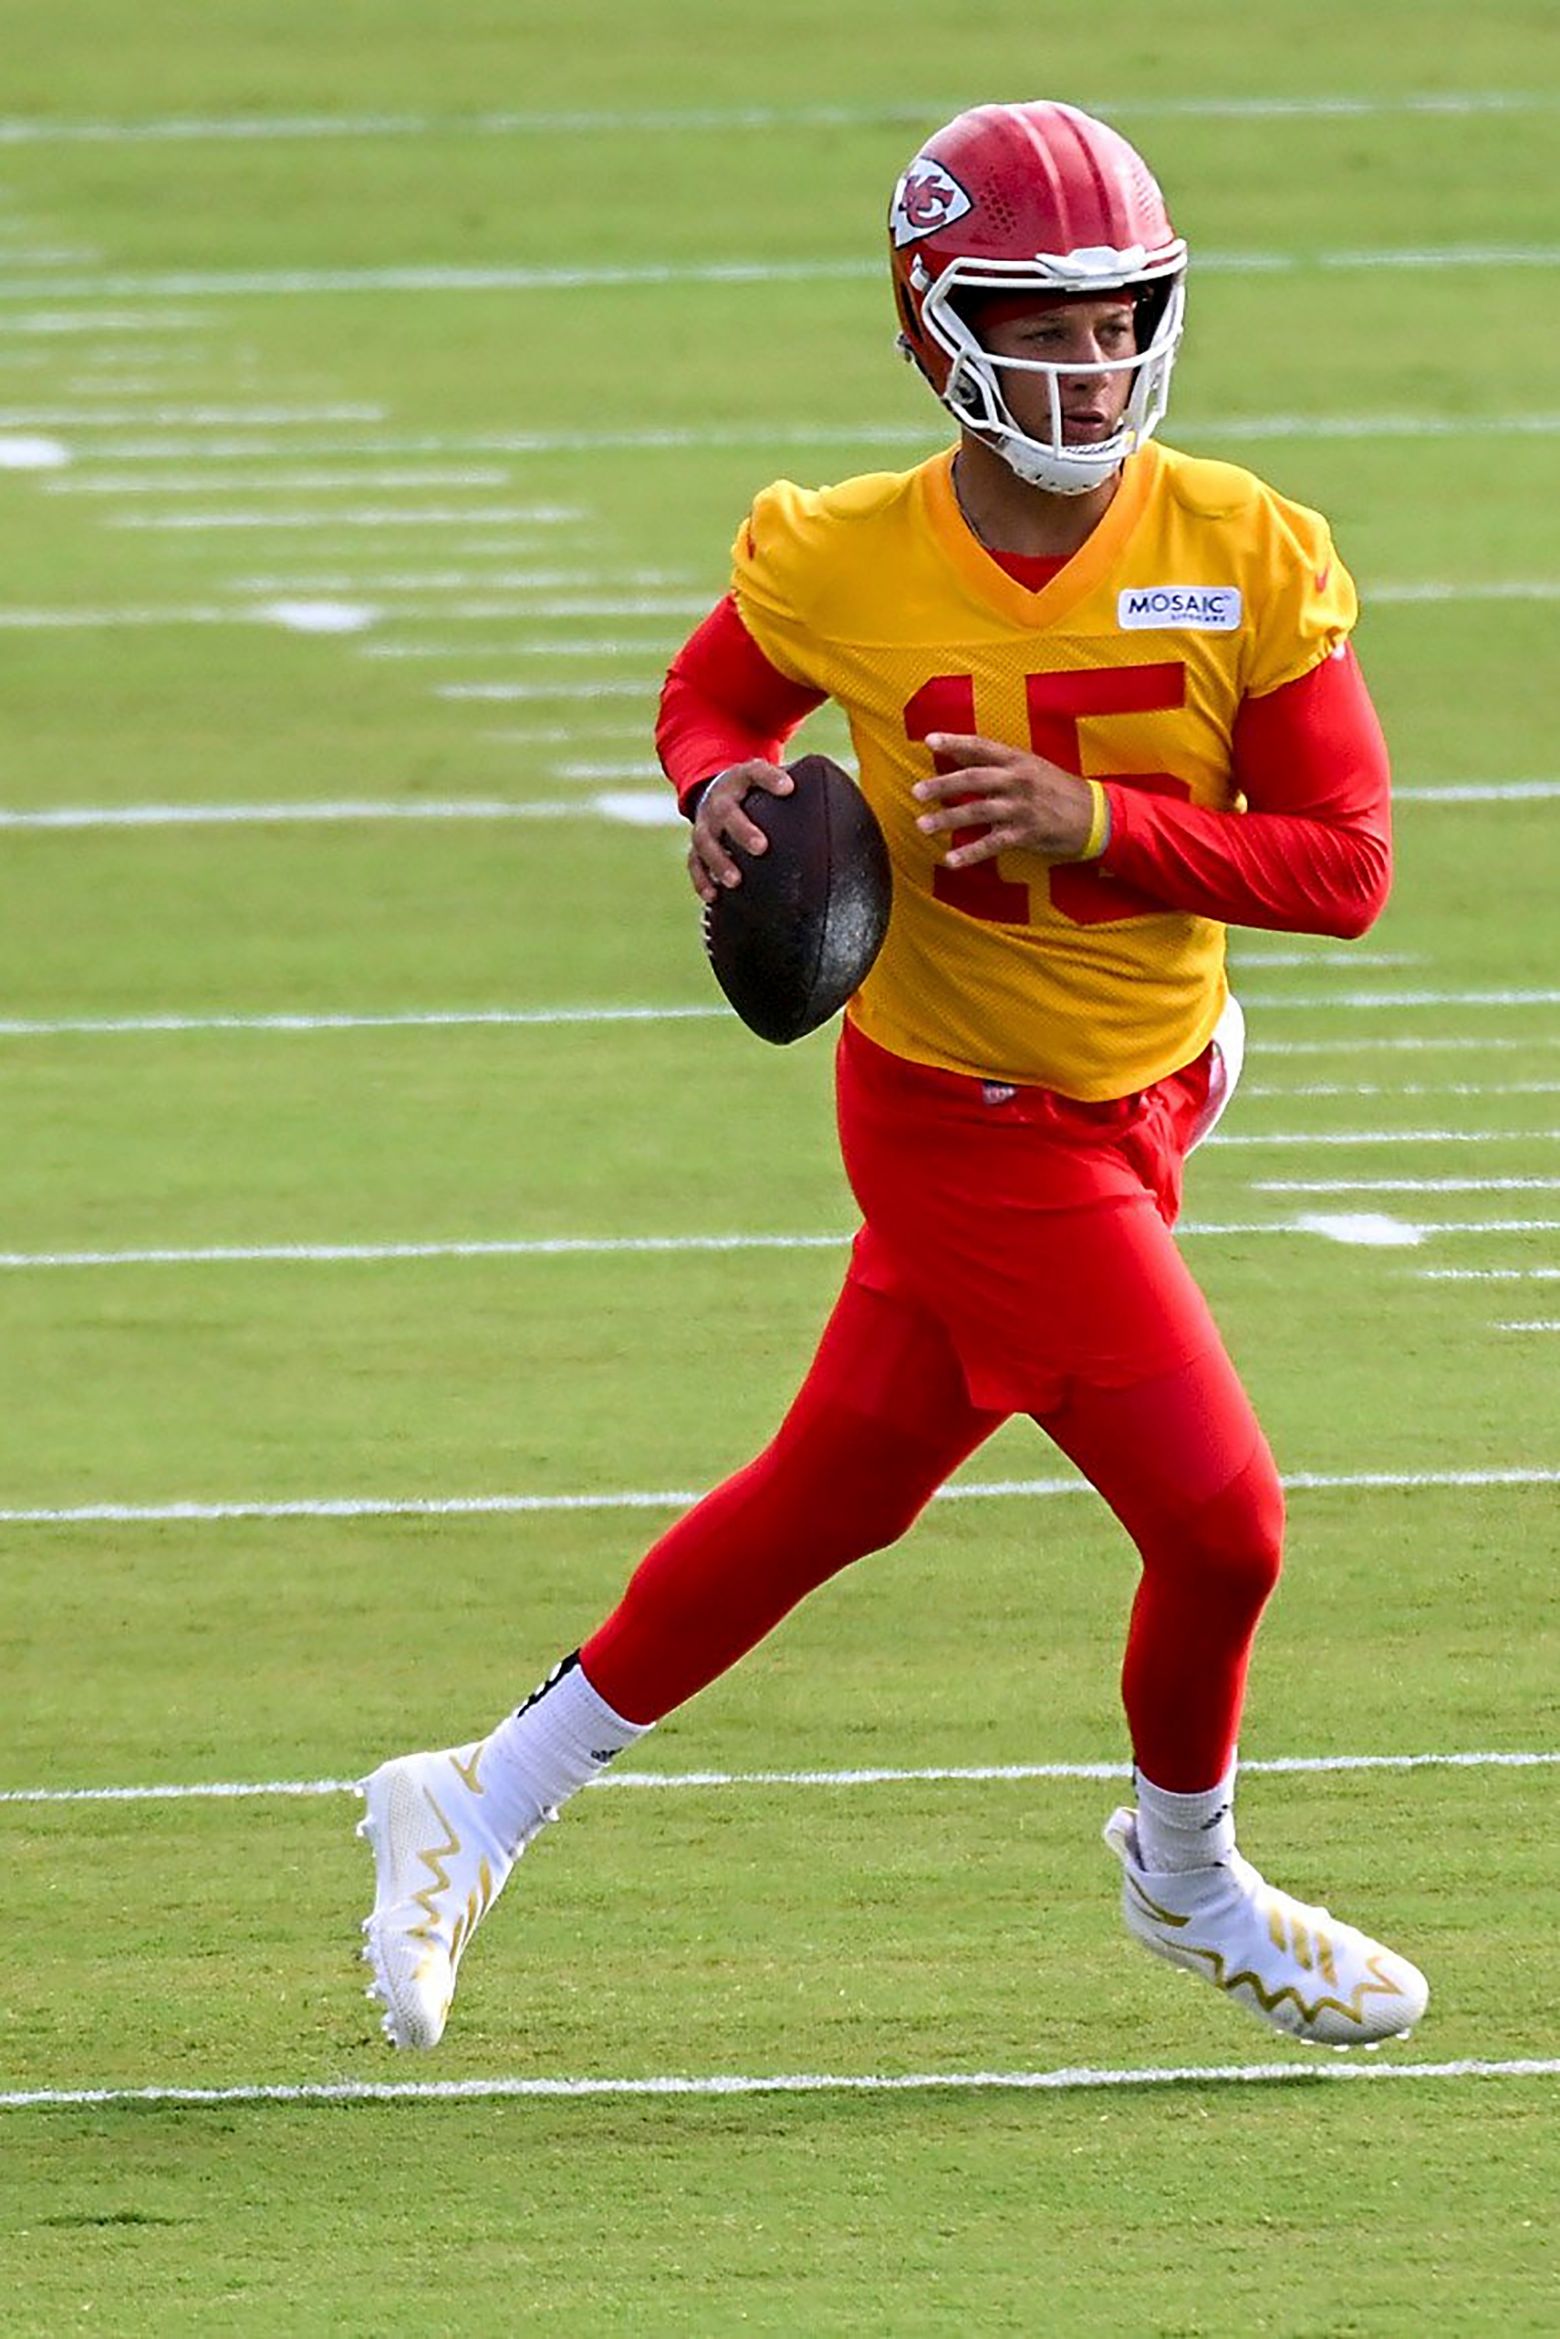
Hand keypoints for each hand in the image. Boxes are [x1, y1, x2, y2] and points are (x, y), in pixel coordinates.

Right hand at [688, 761, 793, 904]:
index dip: (770, 778)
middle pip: (726, 812)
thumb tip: (852, 803)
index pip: (755, 771)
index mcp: (742, 778)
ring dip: (719, 861)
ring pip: (706, 841)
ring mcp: (705, 824)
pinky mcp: (696, 845)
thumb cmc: (758, 791)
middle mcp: (720, 800)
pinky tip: (714, 897)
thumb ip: (806, 785)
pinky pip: (694, 864)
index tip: (789, 788)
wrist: (717, 790)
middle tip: (761, 847)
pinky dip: (702, 880)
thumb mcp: (776, 778)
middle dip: (742, 829)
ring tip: (735, 881)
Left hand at [913, 733, 1094, 867]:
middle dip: (942, 785)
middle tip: (917, 792)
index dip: (955, 742)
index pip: (982, 747)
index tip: (929, 740)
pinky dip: (970, 853)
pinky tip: (950, 860)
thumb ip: (1001, 764)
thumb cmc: (1059, 790)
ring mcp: (1021, 807)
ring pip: (978, 810)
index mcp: (1019, 760)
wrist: (1096, 815)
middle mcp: (1018, 780)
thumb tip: (963, 758)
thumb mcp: (1034, 767)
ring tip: (923, 826)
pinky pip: (992, 844)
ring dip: (947, 819)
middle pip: (973, 778)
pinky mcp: (1026, 833)